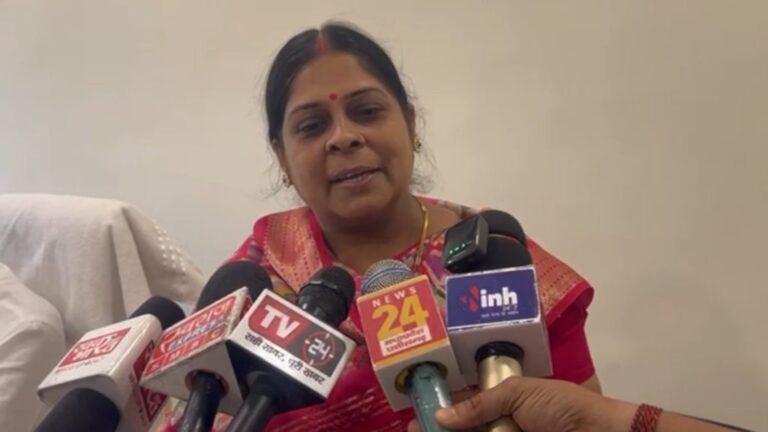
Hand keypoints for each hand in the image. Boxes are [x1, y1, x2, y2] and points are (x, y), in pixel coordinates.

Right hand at [408, 376, 634, 431]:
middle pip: (465, 427)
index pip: (467, 406)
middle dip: (440, 428)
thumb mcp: (518, 394)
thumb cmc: (561, 406)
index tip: (418, 415)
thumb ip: (479, 404)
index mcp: (505, 403)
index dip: (443, 409)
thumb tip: (442, 415)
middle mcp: (503, 424)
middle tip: (415, 430)